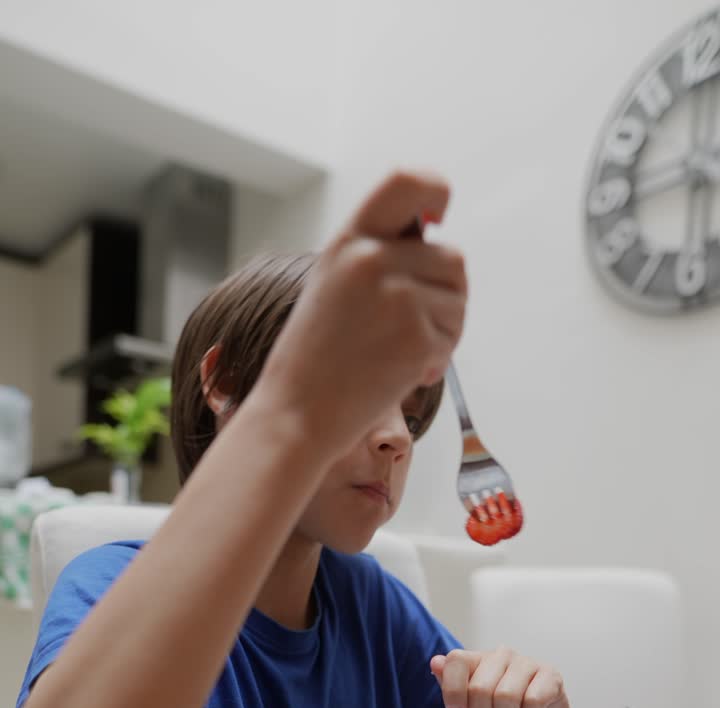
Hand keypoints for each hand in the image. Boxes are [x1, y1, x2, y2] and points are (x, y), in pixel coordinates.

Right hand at [257, 170, 466, 454]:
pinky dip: (437, 360)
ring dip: (443, 330)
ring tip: (399, 351)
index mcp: (350, 242)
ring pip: (458, 299)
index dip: (436, 191)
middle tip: (413, 326)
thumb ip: (376, 256)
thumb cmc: (314, 358)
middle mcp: (373, 261)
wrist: (296, 414)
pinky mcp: (417, 337)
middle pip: (452, 258)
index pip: (408, 183)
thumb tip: (434, 235)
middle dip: (444, 294)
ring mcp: (398, 298)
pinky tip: (403, 373)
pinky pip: (452, 337)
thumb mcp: (332, 285)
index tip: (439, 215)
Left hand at [430, 648, 571, 707]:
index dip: (453, 693)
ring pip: (506, 696)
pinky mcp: (551, 674)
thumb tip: (436, 661)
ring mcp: (526, 662)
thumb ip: (450, 689)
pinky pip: (533, 700)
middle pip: (479, 688)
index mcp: (476, 660)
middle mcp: (500, 655)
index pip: (456, 661)